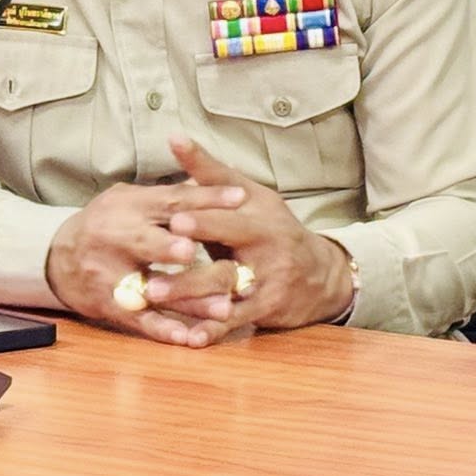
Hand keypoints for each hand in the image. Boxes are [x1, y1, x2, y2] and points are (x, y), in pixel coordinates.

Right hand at [44, 180, 245, 344]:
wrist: (55, 257)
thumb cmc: (108, 223)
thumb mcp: (130, 200)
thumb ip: (167, 196)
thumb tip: (212, 179)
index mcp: (129, 206)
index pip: (171, 200)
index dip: (205, 198)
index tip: (241, 197)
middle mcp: (115, 237)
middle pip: (147, 242)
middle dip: (170, 247)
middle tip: (195, 251)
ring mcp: (110, 274)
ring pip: (151, 287)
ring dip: (187, 299)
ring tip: (223, 307)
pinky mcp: (109, 305)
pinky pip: (140, 319)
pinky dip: (164, 329)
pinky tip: (188, 337)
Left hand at [139, 135, 356, 345]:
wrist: (321, 274)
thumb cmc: (274, 228)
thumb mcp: (252, 196)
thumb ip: (211, 172)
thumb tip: (173, 138)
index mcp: (261, 215)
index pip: (230, 212)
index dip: (204, 215)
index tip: (174, 216)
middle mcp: (268, 246)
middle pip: (230, 247)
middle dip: (199, 247)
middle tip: (167, 248)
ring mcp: (268, 280)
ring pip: (226, 287)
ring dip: (190, 292)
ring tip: (154, 294)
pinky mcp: (267, 308)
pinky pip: (236, 320)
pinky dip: (213, 329)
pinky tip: (190, 338)